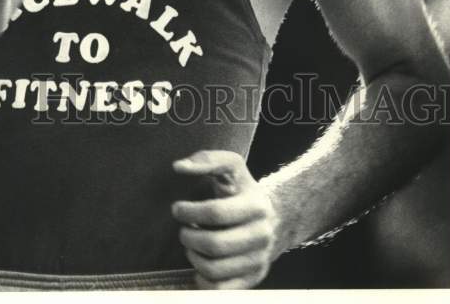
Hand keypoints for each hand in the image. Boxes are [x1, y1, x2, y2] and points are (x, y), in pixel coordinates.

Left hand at [171, 150, 278, 288]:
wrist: (272, 217)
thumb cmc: (241, 190)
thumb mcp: (231, 167)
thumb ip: (207, 160)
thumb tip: (179, 167)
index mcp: (257, 206)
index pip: (215, 212)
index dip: (189, 211)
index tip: (177, 208)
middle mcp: (262, 235)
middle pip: (214, 245)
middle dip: (188, 238)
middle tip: (183, 230)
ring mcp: (259, 259)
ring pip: (215, 270)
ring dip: (193, 257)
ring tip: (191, 245)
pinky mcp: (254, 278)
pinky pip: (221, 289)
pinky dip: (203, 280)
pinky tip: (199, 264)